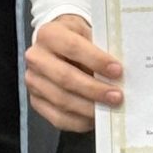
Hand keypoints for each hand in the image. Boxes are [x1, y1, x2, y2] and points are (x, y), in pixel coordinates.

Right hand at [24, 12, 123, 132]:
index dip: (96, 60)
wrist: (58, 46)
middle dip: (94, 89)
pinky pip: (58, 118)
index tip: (118, 70)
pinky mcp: (36, 102)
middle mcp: (36, 58)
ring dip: (89, 108)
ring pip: (61, 100)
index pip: (72, 47)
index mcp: (49, 34)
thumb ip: (100, 48)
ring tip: (110, 108)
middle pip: (65, 78)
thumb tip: (120, 72)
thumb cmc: (79, 38)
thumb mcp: (88, 32)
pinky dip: (80, 121)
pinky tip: (97, 119)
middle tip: (117, 96)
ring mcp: (33, 82)